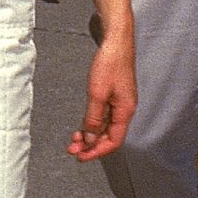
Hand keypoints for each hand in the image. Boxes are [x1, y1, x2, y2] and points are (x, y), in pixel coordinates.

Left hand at [67, 29, 136, 160]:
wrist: (117, 40)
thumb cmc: (111, 62)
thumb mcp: (97, 93)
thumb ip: (94, 118)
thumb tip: (90, 139)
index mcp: (125, 111)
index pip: (114, 142)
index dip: (97, 152)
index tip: (80, 156)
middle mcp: (125, 109)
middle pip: (109, 136)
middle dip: (91, 145)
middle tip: (72, 148)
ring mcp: (120, 102)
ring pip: (106, 127)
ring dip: (90, 135)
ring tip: (74, 138)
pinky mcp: (115, 95)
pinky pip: (105, 116)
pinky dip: (93, 123)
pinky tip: (83, 125)